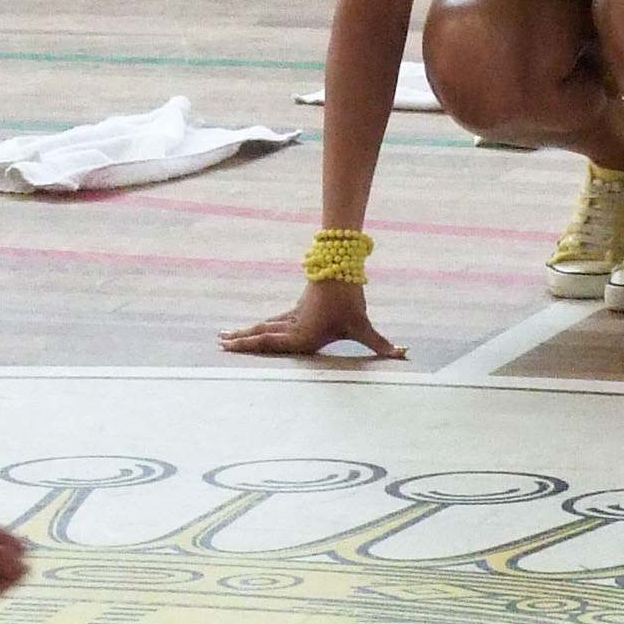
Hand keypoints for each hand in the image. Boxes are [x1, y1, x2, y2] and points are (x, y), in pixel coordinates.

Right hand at [218, 282, 403, 359]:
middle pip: (261, 333)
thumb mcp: (363, 326)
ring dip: (245, 331)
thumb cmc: (350, 301)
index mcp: (302, 334)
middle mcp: (293, 327)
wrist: (341, 268)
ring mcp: (292, 317)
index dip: (249, 345)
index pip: (270, 341)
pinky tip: (252, 328)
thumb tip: (404, 354)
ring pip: (264, 325)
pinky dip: (259, 326)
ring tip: (224, 335)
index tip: (229, 347)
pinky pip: (272, 321)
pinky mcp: (296, 310)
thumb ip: (380, 343)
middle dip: (240, 340)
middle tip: (219, 343)